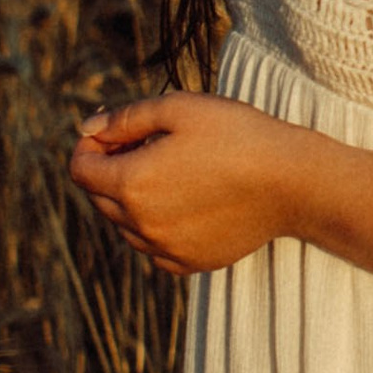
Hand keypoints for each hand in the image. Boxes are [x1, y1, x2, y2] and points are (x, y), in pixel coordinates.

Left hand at [69, 90, 302, 278]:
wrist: (292, 182)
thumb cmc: (237, 135)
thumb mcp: (178, 109)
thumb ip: (125, 118)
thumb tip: (88, 128)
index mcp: (131, 183)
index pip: (81, 169)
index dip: (90, 144)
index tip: (113, 131)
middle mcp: (140, 225)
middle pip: (99, 197)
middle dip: (110, 168)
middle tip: (147, 143)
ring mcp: (164, 249)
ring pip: (125, 224)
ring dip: (133, 198)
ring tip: (172, 170)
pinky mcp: (188, 264)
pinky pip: (153, 246)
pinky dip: (157, 225)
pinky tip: (186, 201)